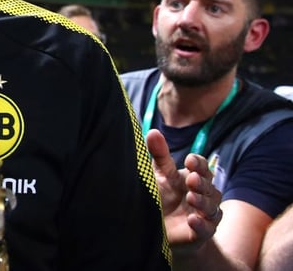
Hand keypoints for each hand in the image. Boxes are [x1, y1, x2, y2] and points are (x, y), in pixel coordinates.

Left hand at [147, 129, 222, 252]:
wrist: (158, 227)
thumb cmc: (161, 195)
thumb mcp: (159, 174)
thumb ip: (159, 154)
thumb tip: (153, 132)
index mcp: (193, 177)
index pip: (202, 167)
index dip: (198, 164)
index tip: (189, 161)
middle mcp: (203, 195)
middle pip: (209, 187)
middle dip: (202, 183)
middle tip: (192, 179)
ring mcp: (204, 214)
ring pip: (212, 208)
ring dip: (203, 202)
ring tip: (191, 197)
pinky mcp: (201, 233)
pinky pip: (207, 229)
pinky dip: (202, 224)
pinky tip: (193, 220)